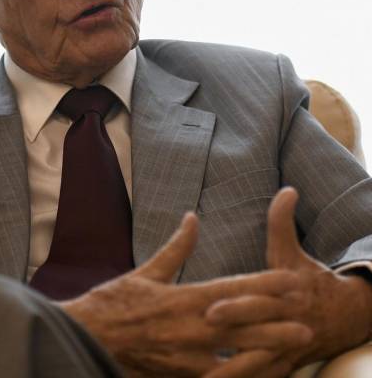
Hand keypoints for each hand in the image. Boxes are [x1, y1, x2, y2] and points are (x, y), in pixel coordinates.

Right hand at [59, 213, 311, 376]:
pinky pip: (218, 376)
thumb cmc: (114, 302)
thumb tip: (193, 218)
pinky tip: (257, 370)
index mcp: (184, 297)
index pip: (233, 289)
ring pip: (237, 354)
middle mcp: (192, 327)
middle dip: (277, 320)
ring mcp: (189, 356)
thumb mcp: (146, 271)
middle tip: (306, 318)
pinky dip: (240, 372)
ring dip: (267, 348)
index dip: (264, 284)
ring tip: (293, 346)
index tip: (289, 280)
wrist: (90, 337)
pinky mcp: (182, 375)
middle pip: (244, 324)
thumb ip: (176, 247)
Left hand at [206, 187, 371, 369]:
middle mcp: (285, 323)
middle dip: (229, 339)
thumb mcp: (293, 251)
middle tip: (202, 338)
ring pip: (259, 365)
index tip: (211, 308)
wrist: (348, 316)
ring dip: (232, 373)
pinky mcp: (284, 366)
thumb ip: (283, 222)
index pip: (257, 300)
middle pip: (255, 333)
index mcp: (284, 294)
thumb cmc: (309, 279)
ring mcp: (286, 348)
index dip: (236, 305)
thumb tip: (287, 189)